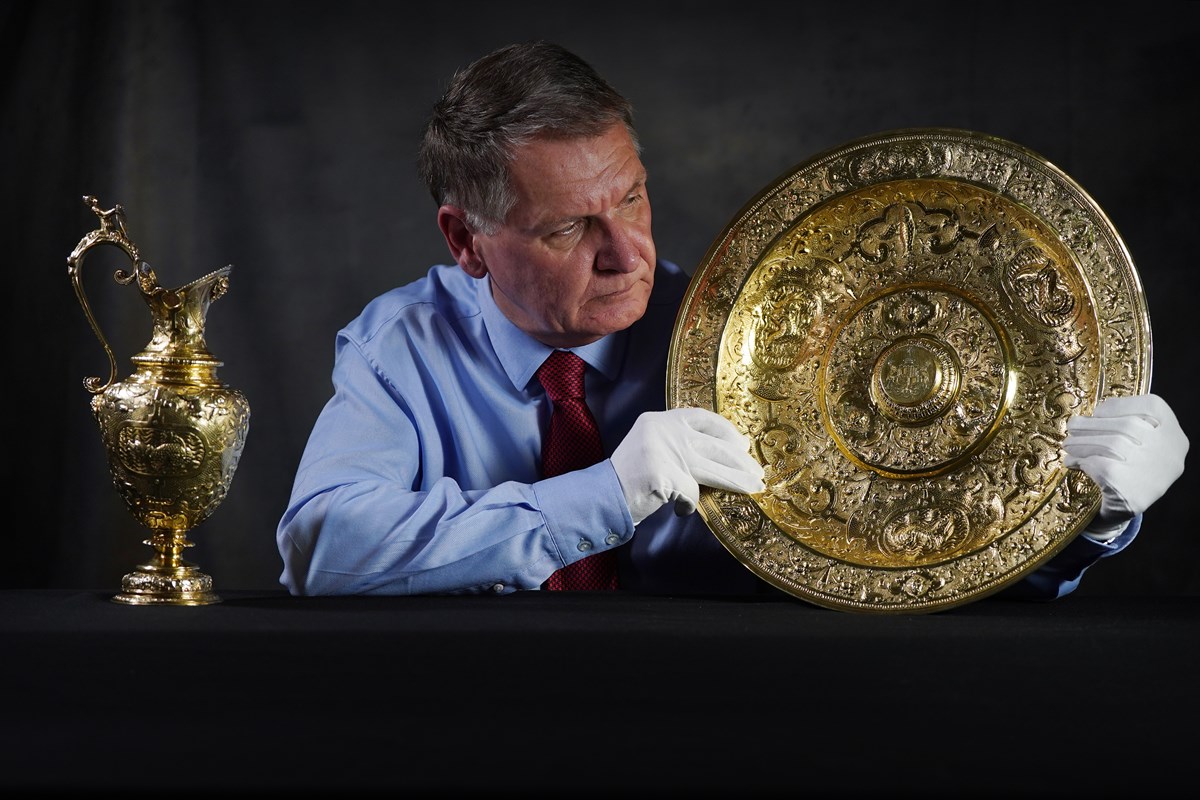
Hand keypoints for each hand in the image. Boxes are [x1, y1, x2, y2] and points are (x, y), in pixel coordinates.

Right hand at [611, 407, 765, 524]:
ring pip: (712, 469)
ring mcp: (663, 452)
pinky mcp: (663, 476)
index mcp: (659, 420)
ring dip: (735, 482)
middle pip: (714, 445)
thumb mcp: (652, 449)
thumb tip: (722, 457)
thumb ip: (679, 445)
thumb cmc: (628, 479)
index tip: (741, 444)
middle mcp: (662, 430)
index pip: (702, 417)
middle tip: (757, 472)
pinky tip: (680, 510)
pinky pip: (691, 493)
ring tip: (752, 489)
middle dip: (740, 461)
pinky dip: (688, 506)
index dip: (726, 430)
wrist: (599, 498)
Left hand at [1064, 393, 1187, 540]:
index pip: (1152, 407)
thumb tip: (1092, 414)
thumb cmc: (1129, 470)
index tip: (1097, 411)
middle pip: (1127, 426)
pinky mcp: (1130, 492)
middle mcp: (1170, 454)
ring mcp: (1152, 474)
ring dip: (1082, 442)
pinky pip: (1099, 465)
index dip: (1120, 406)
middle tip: (1072, 427)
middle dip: (1093, 425)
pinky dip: (1081, 460)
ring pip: (1112, 445)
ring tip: (1068, 444)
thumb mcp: (1138, 445)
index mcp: (1175, 436)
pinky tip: (1072, 461)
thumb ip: (1123, 424)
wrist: (1123, 512)